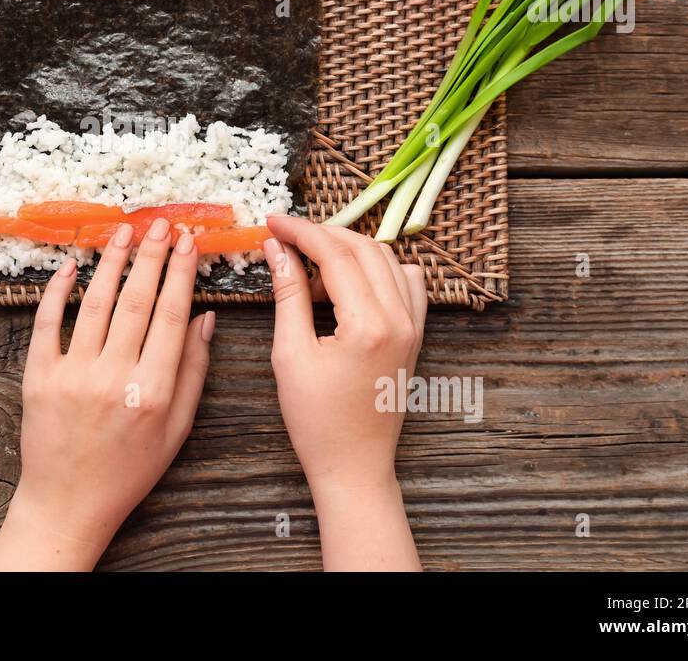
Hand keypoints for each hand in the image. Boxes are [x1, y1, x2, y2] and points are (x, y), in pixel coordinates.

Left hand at [0, 219, 213, 570]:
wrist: (68, 504)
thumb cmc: (128, 470)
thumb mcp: (176, 430)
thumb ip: (192, 372)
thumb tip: (204, 317)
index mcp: (153, 391)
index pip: (170, 315)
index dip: (180, 272)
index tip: (187, 241)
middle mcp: (113, 378)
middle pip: (136, 300)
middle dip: (151, 255)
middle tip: (160, 223)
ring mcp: (72, 375)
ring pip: (95, 304)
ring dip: (111, 262)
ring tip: (123, 232)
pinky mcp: (38, 378)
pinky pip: (47, 324)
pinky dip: (58, 292)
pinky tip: (70, 266)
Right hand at [263, 215, 426, 570]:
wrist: (354, 465)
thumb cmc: (317, 420)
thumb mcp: (291, 353)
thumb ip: (287, 294)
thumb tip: (276, 249)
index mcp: (369, 324)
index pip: (335, 255)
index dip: (301, 232)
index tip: (272, 222)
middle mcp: (401, 319)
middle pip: (364, 249)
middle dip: (322, 234)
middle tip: (285, 237)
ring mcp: (414, 326)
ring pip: (386, 259)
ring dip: (348, 250)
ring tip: (310, 265)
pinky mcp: (416, 334)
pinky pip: (406, 282)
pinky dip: (378, 269)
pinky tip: (349, 283)